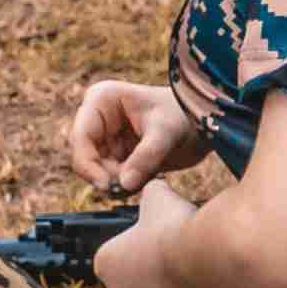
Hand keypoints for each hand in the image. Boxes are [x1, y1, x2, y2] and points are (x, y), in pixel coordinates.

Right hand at [66, 78, 194, 193]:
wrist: (206, 124)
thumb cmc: (187, 116)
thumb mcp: (167, 133)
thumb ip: (146, 158)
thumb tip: (124, 185)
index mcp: (101, 100)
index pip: (80, 138)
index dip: (88, 165)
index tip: (108, 186)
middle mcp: (98, 117)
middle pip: (85, 157)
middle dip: (106, 176)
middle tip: (131, 187)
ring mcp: (106, 136)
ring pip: (97, 171)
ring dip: (117, 182)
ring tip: (148, 178)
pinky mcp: (117, 154)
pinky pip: (111, 176)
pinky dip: (125, 184)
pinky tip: (148, 178)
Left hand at [94, 185, 198, 287]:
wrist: (202, 254)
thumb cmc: (173, 224)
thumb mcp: (156, 195)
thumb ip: (149, 192)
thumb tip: (154, 187)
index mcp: (104, 263)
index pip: (115, 254)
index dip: (135, 243)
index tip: (152, 235)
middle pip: (133, 277)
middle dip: (149, 266)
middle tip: (170, 247)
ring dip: (168, 281)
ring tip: (187, 260)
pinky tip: (199, 274)